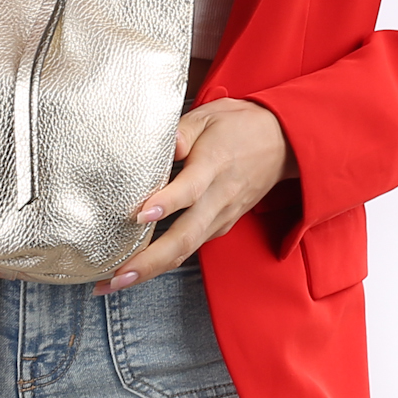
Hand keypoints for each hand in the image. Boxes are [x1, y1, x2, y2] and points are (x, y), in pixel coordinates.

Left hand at [93, 99, 297, 294]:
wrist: (283, 143)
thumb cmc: (240, 126)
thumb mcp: (209, 115)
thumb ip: (181, 133)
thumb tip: (161, 147)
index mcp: (214, 165)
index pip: (190, 190)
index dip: (166, 204)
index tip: (139, 215)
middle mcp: (219, 198)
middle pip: (185, 236)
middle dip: (149, 261)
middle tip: (116, 276)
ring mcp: (221, 217)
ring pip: (186, 250)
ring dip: (151, 269)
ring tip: (114, 282)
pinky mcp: (220, 226)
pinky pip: (190, 247)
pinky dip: (164, 262)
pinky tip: (137, 269)